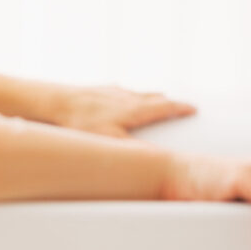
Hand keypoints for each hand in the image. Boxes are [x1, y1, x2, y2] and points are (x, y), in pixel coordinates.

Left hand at [55, 84, 197, 138]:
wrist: (56, 100)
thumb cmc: (83, 122)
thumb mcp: (111, 141)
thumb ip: (136, 150)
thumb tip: (160, 160)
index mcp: (135, 109)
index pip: (165, 107)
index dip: (180, 108)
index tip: (194, 108)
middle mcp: (127, 96)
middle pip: (154, 97)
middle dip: (168, 102)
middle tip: (179, 105)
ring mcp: (112, 91)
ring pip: (137, 92)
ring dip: (150, 96)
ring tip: (157, 97)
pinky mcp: (99, 89)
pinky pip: (119, 91)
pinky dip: (128, 94)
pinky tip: (122, 94)